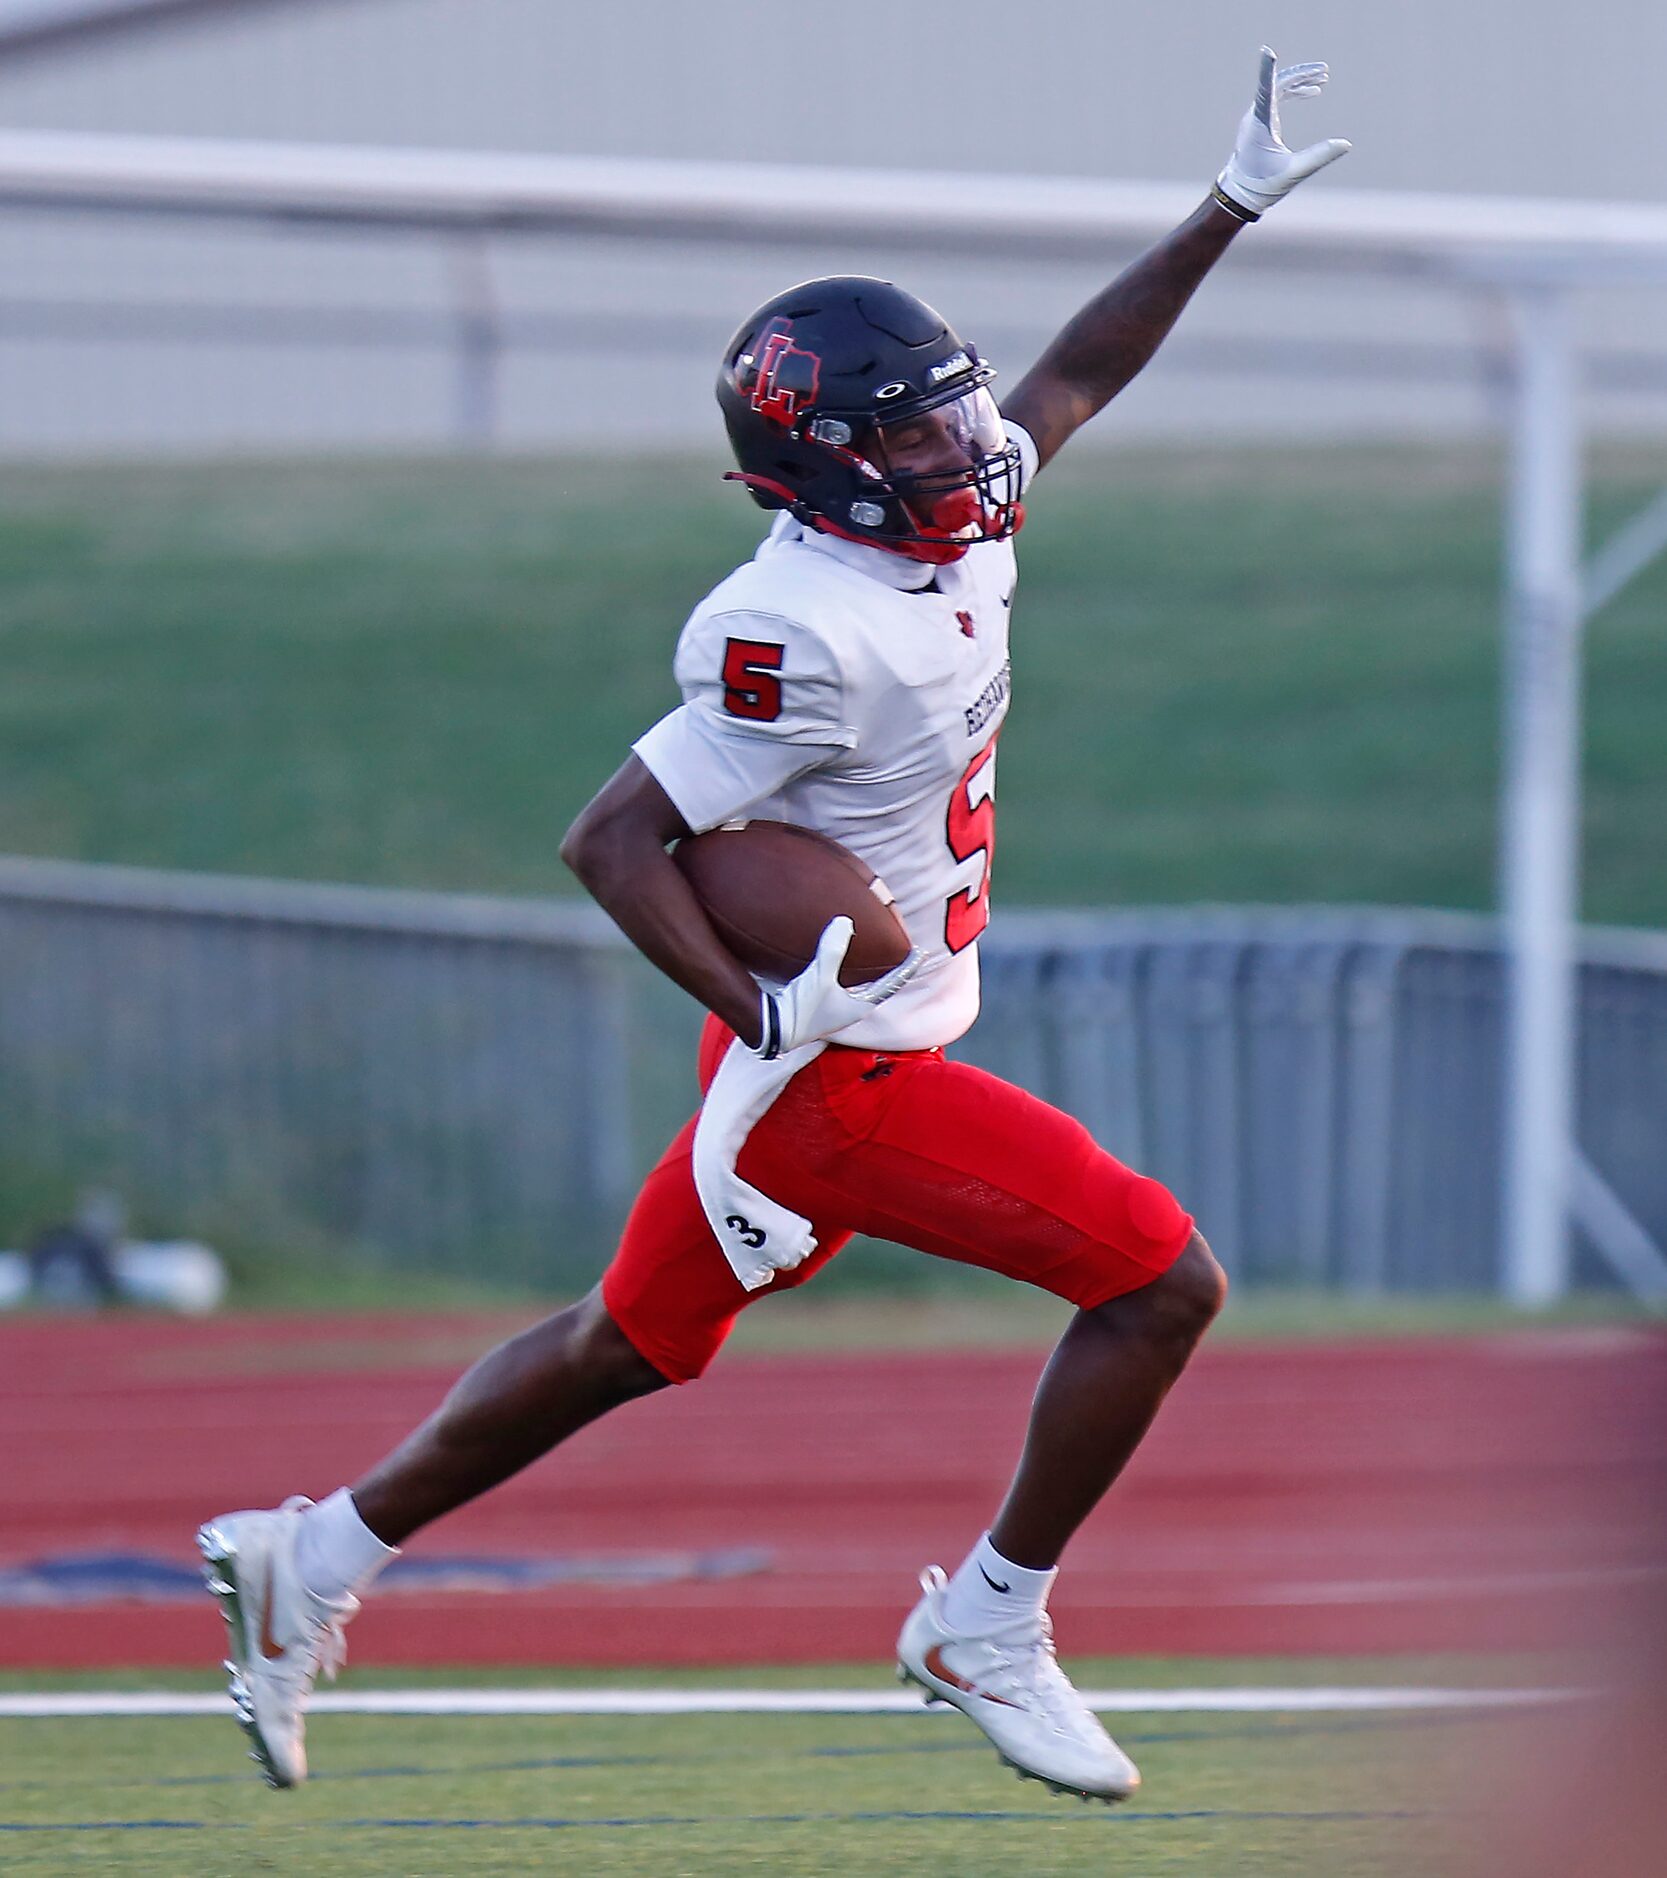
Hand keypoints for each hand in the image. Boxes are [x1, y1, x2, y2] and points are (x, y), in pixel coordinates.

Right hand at [753, 916, 924, 1058]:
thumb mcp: (819, 977)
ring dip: (868, 971)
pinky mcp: (822, 1005)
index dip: (906, 967)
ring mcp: (837, 1009)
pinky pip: (843, 985)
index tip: (920, 953)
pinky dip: (848, 972)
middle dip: (889, 969)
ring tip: (873, 954)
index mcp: (860, 1006)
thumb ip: (833, 950)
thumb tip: (845, 922)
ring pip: (861, 986)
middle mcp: (852, 1009)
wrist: (772, 1029)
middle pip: (879, 985)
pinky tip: (840, 962)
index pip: (892, 984)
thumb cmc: (800, 1010)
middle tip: (899, 950)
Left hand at [1216, 47, 1349, 217]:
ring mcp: (1256, 117)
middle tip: (1325, 71)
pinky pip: (1277, 97)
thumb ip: (1319, 157)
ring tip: (1323, 79)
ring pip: (1278, 88)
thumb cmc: (1263, 186)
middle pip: (1277, 83)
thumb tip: (1346, 144)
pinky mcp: (1260, 121)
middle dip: (1302, 75)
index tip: (1268, 52)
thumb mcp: (1294, 173)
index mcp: (1259, 125)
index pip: (1265, 90)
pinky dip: (1294, 92)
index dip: (1267, 70)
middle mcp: (1255, 116)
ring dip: (1300, 81)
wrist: (1240, 195)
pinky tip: (1312, 92)